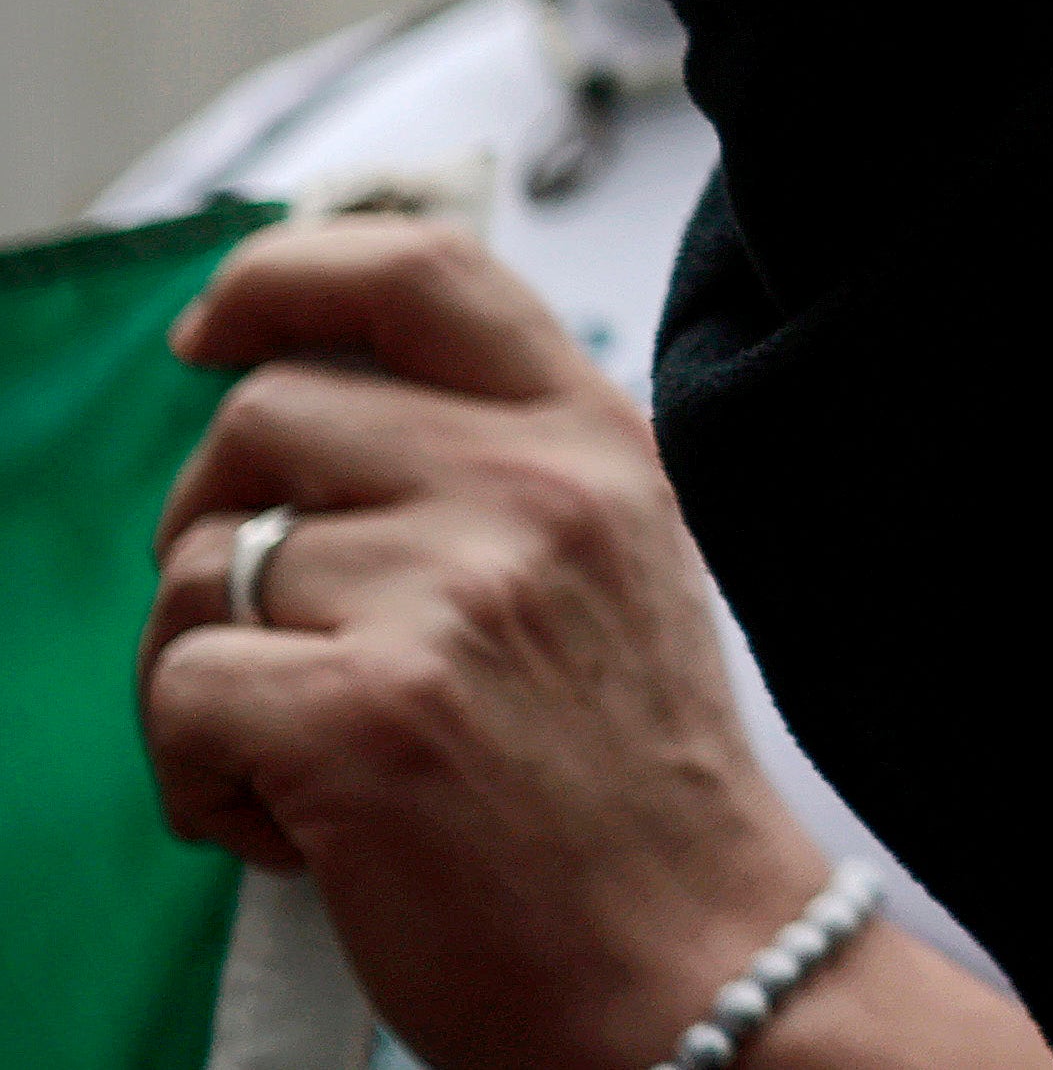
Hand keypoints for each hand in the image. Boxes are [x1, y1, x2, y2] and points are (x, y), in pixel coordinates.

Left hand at [133, 221, 985, 1069]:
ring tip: (307, 758)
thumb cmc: (633, 794)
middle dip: (216, 526)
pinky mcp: (365, 712)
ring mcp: (451, 594)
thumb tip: (303, 417)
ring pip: (200, 569)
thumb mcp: (610, 570)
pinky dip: (199, 774)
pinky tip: (293, 820)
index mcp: (590, 443)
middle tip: (269, 633)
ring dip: (207, 674)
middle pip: (265, 419)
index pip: (420, 270)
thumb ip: (492, 472)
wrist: (693, 961)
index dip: (283, 275)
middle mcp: (530, 491)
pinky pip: (180, 691)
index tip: (219, 329)